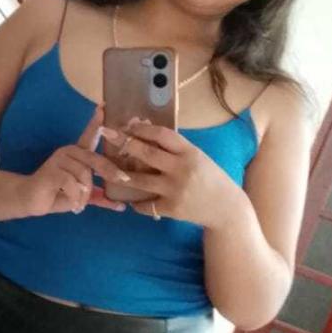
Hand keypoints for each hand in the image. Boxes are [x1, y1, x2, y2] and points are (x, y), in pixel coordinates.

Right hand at [22, 105, 131, 216]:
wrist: (31, 201)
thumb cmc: (57, 195)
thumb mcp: (83, 196)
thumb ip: (101, 198)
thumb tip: (121, 206)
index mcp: (76, 154)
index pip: (88, 135)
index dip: (96, 122)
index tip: (104, 106)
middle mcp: (68, 152)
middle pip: (94, 159)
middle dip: (109, 172)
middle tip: (121, 180)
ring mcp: (59, 160)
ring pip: (85, 175)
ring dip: (84, 194)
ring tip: (77, 202)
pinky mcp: (52, 170)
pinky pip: (73, 184)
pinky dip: (75, 197)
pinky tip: (70, 202)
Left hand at [100, 119, 246, 228]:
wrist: (227, 209)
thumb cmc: (209, 178)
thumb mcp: (197, 157)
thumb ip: (175, 149)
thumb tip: (145, 133)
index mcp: (190, 152)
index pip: (162, 134)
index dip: (142, 128)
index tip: (127, 123)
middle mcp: (182, 169)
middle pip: (146, 153)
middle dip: (123, 142)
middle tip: (106, 134)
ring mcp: (175, 190)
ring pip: (139, 180)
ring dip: (119, 173)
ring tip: (104, 168)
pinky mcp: (171, 208)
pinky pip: (145, 205)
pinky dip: (135, 203)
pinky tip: (130, 200)